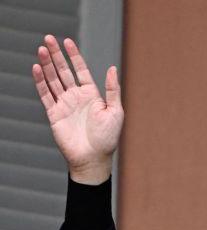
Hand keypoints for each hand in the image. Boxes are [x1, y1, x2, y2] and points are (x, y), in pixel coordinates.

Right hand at [32, 35, 122, 183]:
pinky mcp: (54, 114)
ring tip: (41, 49)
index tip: (67, 41)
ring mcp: (64, 104)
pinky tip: (36, 68)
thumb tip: (112, 68)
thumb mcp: (115, 112)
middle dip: (56, 55)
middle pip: (63, 71)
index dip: (74, 56)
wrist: (93, 158)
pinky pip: (45, 95)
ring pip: (52, 80)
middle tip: (48, 38)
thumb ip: (112, 90)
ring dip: (46, 65)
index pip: (80, 70)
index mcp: (92, 95)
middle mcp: (76, 97)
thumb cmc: (108, 138)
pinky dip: (40, 82)